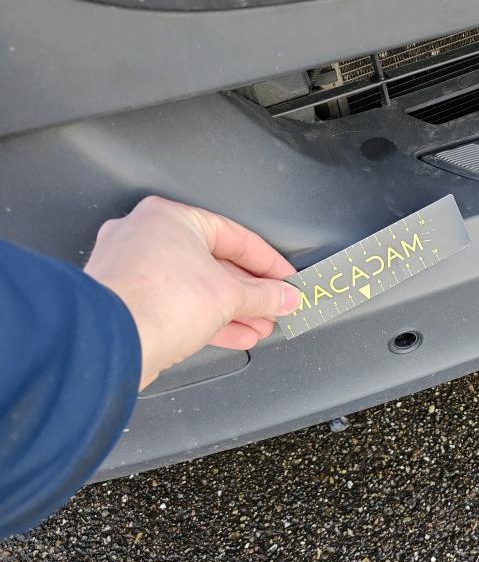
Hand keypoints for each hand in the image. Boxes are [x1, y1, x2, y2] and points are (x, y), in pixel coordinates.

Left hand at [84, 196, 300, 389]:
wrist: (109, 343)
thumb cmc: (154, 302)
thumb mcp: (229, 295)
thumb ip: (264, 295)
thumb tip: (284, 296)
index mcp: (169, 218)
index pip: (235, 236)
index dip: (268, 263)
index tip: (286, 281)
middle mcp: (145, 236)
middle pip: (214, 263)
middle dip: (250, 292)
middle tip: (274, 306)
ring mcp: (131, 269)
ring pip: (195, 286)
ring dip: (232, 309)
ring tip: (258, 326)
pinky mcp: (126, 301)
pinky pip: (176, 304)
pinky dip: (205, 318)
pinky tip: (232, 334)